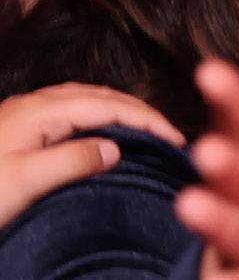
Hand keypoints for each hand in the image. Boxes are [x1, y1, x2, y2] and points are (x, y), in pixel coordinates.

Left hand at [0, 83, 183, 225]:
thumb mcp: (25, 184)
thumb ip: (73, 161)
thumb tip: (116, 148)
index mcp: (38, 113)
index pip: (107, 105)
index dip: (147, 119)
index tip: (178, 139)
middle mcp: (31, 105)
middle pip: (98, 95)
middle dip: (139, 110)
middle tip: (172, 134)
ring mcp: (22, 114)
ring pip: (83, 98)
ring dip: (119, 109)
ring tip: (147, 129)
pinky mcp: (17, 127)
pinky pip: (69, 109)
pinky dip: (98, 114)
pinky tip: (103, 131)